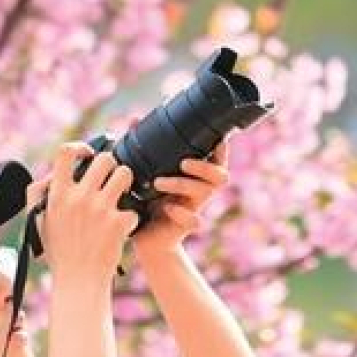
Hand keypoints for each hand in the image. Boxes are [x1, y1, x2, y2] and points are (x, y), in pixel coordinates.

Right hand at [40, 144, 137, 283]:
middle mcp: (79, 198)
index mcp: (58, 195)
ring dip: (126, 182)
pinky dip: (131, 217)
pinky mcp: (118, 223)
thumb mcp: (39, 221)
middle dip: (111, 166)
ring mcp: (100, 209)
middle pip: (105, 159)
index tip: (87, 156)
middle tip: (111, 179)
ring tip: (122, 195)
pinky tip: (123, 227)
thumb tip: (50, 175)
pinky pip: (134, 207)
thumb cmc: (59, 253)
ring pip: (125, 174)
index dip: (80, 148)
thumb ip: (39, 194)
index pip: (66, 152)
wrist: (78, 281)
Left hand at [132, 141, 229, 256]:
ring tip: (158, 182)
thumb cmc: (148, 201)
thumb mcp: (146, 173)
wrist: (146, 238)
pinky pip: (193, 221)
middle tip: (183, 163)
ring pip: (205, 193)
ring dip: (183, 184)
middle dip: (203, 167)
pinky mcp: (185, 226)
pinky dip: (181, 213)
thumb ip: (145, 149)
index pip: (218, 160)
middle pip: (220, 176)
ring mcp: (194, 209)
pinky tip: (167, 208)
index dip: (221, 149)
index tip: (216, 139)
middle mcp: (199, 191)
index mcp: (195, 177)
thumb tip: (135, 118)